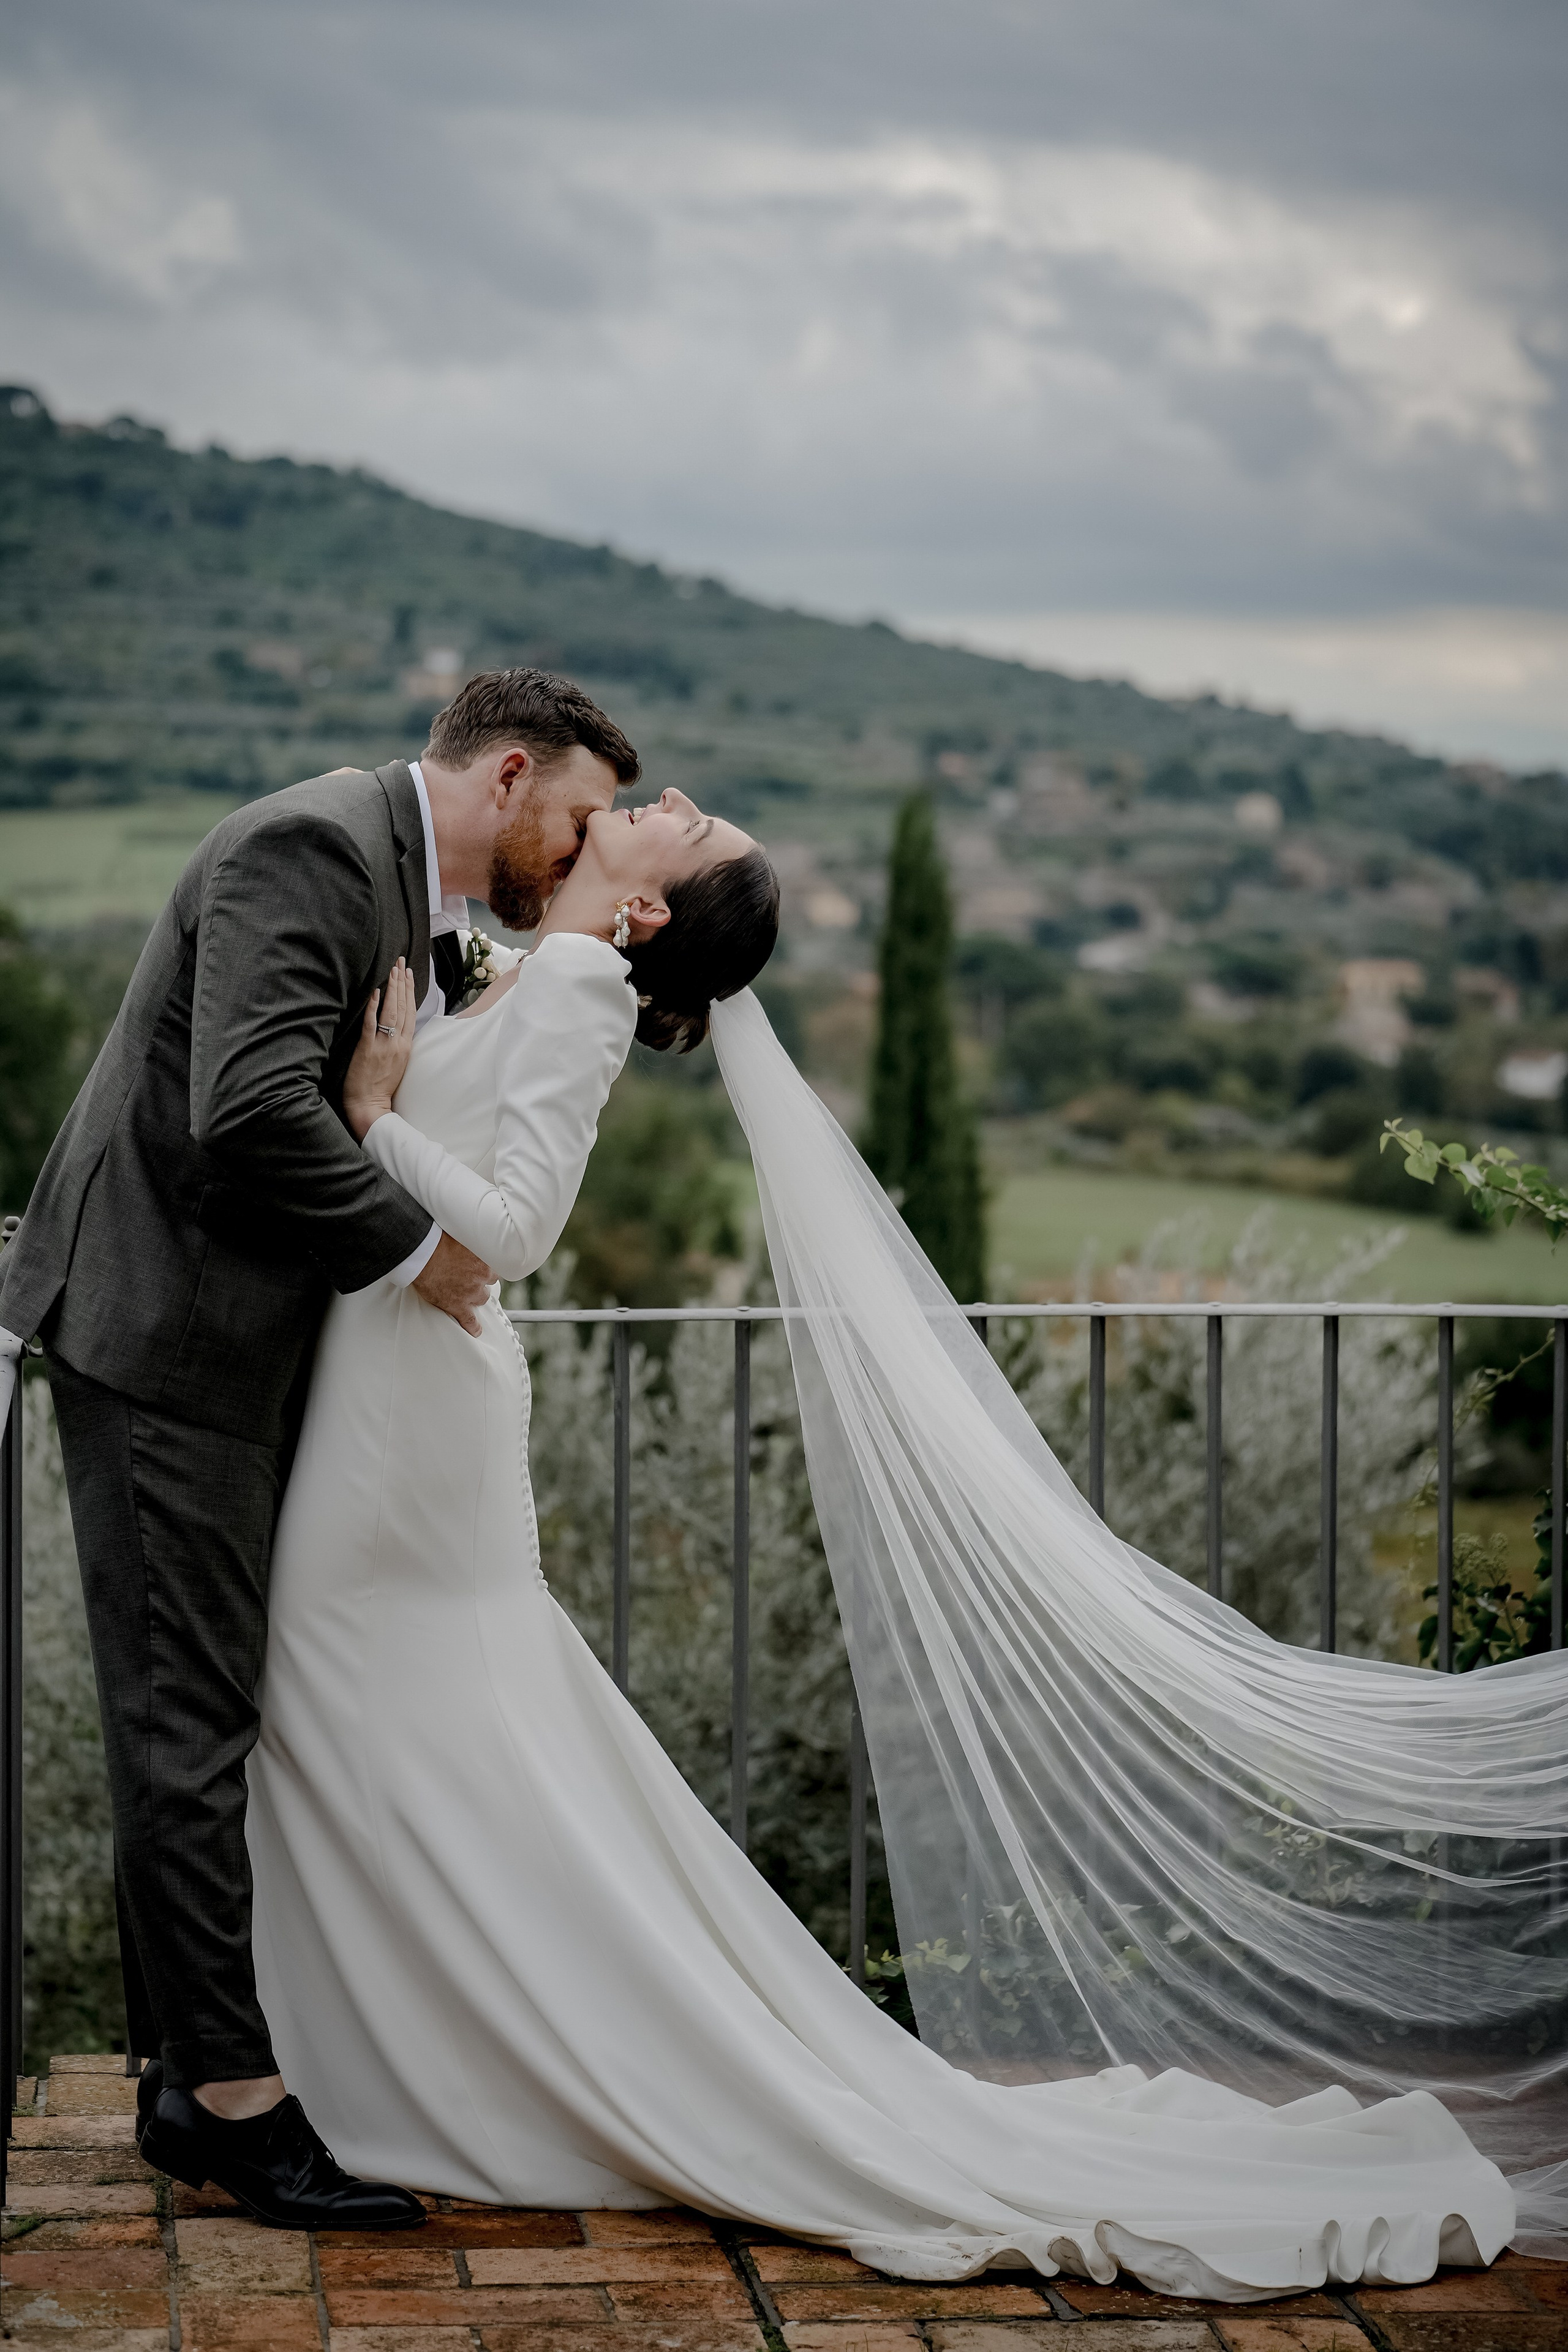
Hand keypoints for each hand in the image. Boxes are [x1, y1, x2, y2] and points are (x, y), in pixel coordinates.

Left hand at [344, 961, 414, 1140]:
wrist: (370, 1106)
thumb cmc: (380, 1088)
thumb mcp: (397, 1064)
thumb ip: (398, 1044)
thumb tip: (396, 1028)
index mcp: (406, 1046)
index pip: (411, 1013)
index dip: (410, 992)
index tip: (409, 974)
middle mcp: (398, 1043)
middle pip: (403, 1007)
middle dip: (403, 982)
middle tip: (401, 962)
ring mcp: (383, 1045)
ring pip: (391, 1011)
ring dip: (393, 989)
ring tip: (393, 970)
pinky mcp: (368, 1048)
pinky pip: (371, 1023)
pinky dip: (374, 1007)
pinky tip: (375, 992)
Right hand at [412, 1232, 493, 1337]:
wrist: (421, 1253)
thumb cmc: (436, 1238)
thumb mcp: (459, 1232)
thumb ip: (468, 1235)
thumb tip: (469, 1227)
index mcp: (483, 1258)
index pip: (493, 1265)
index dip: (484, 1266)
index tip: (478, 1265)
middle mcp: (480, 1277)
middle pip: (488, 1282)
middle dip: (481, 1281)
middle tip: (469, 1277)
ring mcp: (470, 1292)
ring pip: (481, 1298)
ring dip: (476, 1296)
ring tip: (467, 1294)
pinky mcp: (457, 1305)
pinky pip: (469, 1320)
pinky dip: (473, 1326)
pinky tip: (476, 1330)